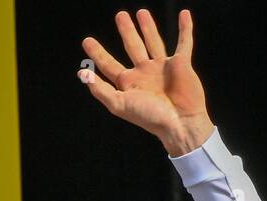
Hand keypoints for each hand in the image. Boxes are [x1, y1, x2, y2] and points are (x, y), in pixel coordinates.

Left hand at [79, 8, 212, 155]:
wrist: (180, 123)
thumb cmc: (150, 117)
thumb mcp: (120, 105)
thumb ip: (101, 89)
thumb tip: (82, 73)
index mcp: (128, 83)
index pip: (108, 65)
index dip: (97, 53)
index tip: (87, 40)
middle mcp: (144, 73)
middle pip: (132, 47)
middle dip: (126, 31)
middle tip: (120, 15)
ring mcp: (162, 68)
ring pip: (154, 42)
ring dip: (148, 27)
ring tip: (141, 12)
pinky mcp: (181, 63)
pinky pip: (184, 42)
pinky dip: (185, 29)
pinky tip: (184, 14)